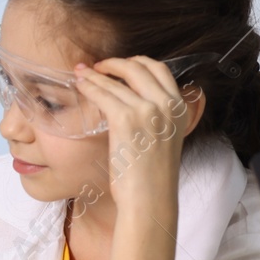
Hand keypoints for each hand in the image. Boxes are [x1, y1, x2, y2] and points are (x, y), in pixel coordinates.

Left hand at [72, 56, 195, 215]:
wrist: (149, 198)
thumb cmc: (152, 176)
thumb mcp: (166, 139)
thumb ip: (158, 118)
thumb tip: (135, 102)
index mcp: (179, 108)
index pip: (160, 70)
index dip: (138, 62)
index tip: (121, 65)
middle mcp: (166, 105)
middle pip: (138, 67)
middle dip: (115, 63)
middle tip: (98, 66)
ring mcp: (147, 110)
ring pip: (116, 81)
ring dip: (95, 74)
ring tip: (81, 73)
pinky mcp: (125, 119)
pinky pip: (102, 94)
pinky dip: (89, 86)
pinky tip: (80, 86)